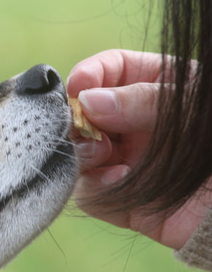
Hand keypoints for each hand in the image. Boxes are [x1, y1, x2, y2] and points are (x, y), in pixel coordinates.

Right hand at [67, 49, 211, 249]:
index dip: (90, 74)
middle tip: (81, 126)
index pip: (113, 70)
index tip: (77, 88)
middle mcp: (136, 126)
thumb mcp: (194, 107)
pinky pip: (89, 193)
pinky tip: (121, 179)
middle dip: (78, 119)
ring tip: (102, 152)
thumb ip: (142, 100)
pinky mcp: (123, 201)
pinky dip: (96, 186)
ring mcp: (127, 163)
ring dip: (83, 151)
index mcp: (159, 90)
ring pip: (80, 153)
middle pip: (86, 114)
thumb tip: (87, 101)